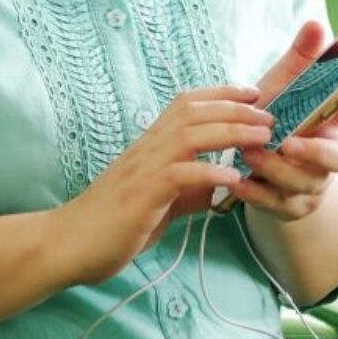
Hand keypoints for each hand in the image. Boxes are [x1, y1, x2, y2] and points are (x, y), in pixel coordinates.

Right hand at [61, 85, 273, 283]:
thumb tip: (215, 190)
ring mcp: (142, 169)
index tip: (253, 93)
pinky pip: (178, 175)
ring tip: (261, 138)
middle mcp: (147, 148)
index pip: (186, 104)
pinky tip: (231, 179)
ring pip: (189, 135)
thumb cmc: (112, 224)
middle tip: (269, 115)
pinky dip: (207, 173)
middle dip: (235, 109)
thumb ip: (186, 193)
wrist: (68, 244)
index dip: (221, 94)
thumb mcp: (159, 204)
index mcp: (150, 145)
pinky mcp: (141, 195)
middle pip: (193, 112)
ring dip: (230, 133)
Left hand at [234, 21, 337, 221]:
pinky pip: (278, 204)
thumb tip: (315, 24)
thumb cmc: (272, 118)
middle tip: (291, 143)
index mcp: (336, 121)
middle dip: (321, 154)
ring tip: (249, 154)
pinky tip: (238, 181)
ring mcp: (313, 184)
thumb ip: (299, 59)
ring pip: (307, 183)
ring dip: (277, 169)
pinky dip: (257, 193)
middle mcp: (332, 155)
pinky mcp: (290, 207)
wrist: (249, 164)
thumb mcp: (283, 87)